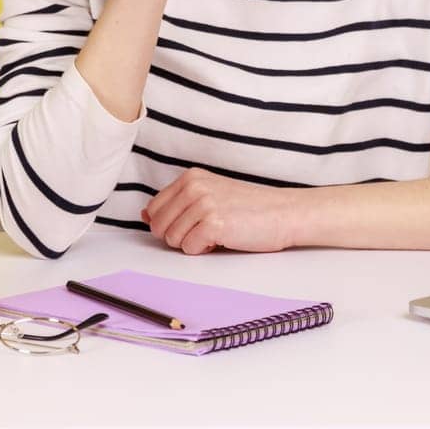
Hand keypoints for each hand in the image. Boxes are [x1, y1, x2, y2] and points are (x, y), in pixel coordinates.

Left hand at [141, 168, 299, 253]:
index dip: (169, 224)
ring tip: (218, 232)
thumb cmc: (250, 208)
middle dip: (178, 236)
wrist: (284, 213)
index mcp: (191, 177)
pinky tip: (224, 238)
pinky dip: (206, 250)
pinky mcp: (214, 224)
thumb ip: (177, 204)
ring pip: (172, 240)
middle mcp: (194, 187)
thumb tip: (145, 215)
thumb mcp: (209, 196)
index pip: (153, 209)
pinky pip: (190, 249)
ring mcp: (203, 204)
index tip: (191, 224)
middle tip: (206, 230)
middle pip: (158, 226)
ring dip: (194, 244)